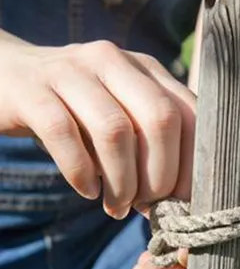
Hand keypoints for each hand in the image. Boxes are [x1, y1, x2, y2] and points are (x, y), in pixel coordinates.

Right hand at [0, 35, 194, 218]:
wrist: (11, 76)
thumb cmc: (80, 110)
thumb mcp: (123, 117)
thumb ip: (152, 146)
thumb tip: (179, 200)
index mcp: (146, 69)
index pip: (191, 114)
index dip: (193, 165)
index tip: (183, 202)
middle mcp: (114, 61)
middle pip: (160, 118)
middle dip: (160, 175)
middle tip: (148, 206)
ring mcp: (72, 71)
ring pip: (115, 131)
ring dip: (122, 183)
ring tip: (116, 207)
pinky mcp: (32, 90)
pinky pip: (64, 135)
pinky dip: (81, 173)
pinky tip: (88, 191)